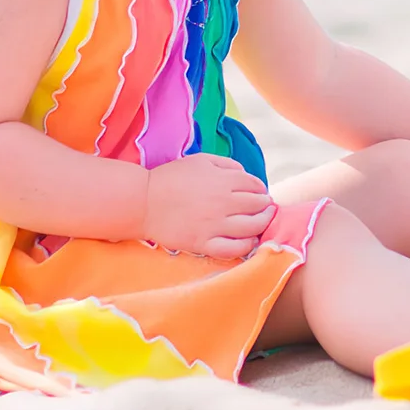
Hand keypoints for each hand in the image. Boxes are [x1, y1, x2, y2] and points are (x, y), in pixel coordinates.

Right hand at [141, 154, 275, 259]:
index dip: (261, 189)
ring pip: (251, 228)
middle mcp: (224, 203)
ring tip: (262, 223)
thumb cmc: (172, 178)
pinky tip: (249, 242)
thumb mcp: (202, 161)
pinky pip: (232, 249)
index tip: (260, 193)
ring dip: (262, 224)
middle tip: (265, 208)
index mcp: (224, 181)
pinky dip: (246, 246)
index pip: (256, 186)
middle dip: (265, 206)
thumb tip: (246, 175)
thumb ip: (227, 165)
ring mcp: (214, 225)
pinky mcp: (203, 243)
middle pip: (258, 206)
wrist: (143, 202)